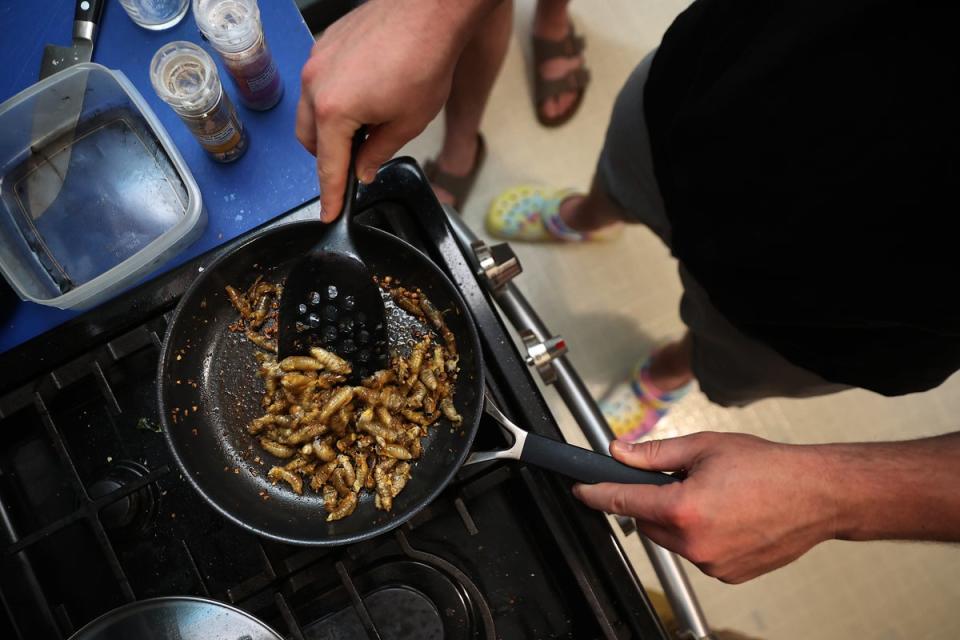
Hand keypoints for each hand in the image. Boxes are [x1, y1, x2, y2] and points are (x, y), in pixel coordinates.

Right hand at [296, 0, 486, 220]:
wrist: (430, 11)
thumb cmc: (424, 60)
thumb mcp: (407, 123)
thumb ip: (377, 153)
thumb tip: (362, 169)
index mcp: (333, 111)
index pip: (328, 166)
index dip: (331, 195)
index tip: (329, 213)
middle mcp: (315, 85)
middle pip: (309, 140)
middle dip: (330, 156)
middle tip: (360, 160)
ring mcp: (317, 61)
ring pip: (310, 111)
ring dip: (331, 127)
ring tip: (368, 122)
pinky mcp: (325, 45)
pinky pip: (319, 84)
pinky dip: (333, 99)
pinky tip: (366, 95)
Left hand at [574, 432, 839, 582]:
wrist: (817, 495)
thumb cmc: (768, 469)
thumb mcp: (704, 447)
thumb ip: (654, 454)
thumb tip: (620, 452)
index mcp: (684, 508)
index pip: (624, 501)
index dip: (597, 494)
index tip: (582, 490)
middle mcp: (695, 543)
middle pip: (646, 522)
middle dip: (652, 501)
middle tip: (681, 481)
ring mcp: (712, 564)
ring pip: (671, 539)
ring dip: (677, 520)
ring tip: (713, 497)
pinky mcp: (727, 574)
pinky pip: (697, 553)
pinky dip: (700, 536)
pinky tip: (726, 516)